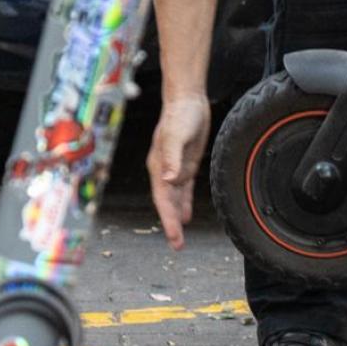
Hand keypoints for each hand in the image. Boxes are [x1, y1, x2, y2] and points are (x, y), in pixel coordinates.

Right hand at [146, 92, 211, 249]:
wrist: (187, 99)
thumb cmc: (180, 114)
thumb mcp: (177, 135)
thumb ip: (172, 158)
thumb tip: (169, 180)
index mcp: (159, 166)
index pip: (163, 198)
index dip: (167, 218)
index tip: (174, 236)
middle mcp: (164, 171)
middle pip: (167, 203)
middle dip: (171, 225)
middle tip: (177, 246)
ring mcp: (174, 168)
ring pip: (175, 199)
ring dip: (176, 217)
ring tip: (179, 238)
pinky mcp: (186, 164)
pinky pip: (184, 189)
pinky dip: (185, 203)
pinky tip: (187, 216)